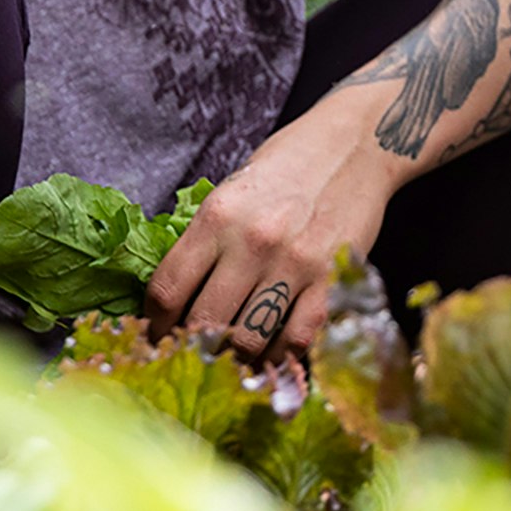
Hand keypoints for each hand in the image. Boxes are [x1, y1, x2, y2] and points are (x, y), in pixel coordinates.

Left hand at [145, 105, 400, 358]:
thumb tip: (175, 298)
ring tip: (229, 364)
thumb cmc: (288, 167)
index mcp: (217, 217)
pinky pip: (298, 338)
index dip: (154, 326)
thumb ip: (204, 240)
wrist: (355, 145)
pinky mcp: (333, 279)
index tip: (156, 336)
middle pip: (204, 323)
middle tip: (190, 360)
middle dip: (190, 350)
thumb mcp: (231, 192)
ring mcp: (295, 263)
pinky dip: (280, 357)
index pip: (167, 289)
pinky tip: (271, 356)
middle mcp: (252, 242)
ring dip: (235, 361)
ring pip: (249, 340)